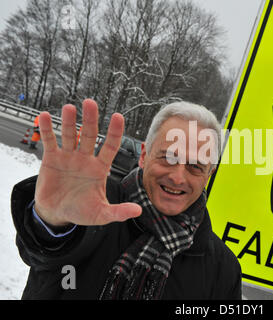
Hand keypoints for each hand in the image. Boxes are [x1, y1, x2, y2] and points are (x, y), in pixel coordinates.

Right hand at [34, 99, 141, 226]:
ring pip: (70, 135)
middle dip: (90, 120)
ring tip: (69, 108)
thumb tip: (138, 211)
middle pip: (89, 135)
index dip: (114, 132)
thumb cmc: (82, 211)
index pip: (110, 146)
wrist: (57, 214)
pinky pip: (50, 141)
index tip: (118, 117)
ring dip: (68, 121)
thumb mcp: (101, 214)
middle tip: (90, 103)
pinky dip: (47, 129)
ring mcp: (69, 157)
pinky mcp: (52, 159)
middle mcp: (85, 159)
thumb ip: (118, 212)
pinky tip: (44, 116)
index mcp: (100, 168)